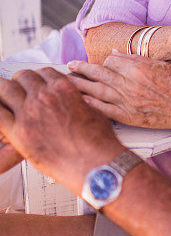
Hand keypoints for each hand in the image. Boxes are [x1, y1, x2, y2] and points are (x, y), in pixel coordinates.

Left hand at [0, 68, 122, 193]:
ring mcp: (29, 113)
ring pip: (5, 89)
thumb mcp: (94, 111)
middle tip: (20, 90)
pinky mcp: (18, 133)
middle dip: (21, 82)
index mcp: (63, 88)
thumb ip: (79, 102)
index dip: (39, 77)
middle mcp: (44, 96)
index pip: (43, 72)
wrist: (95, 163)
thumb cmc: (97, 142)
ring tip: (5, 100)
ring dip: (5, 92)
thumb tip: (78, 101)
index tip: (36, 83)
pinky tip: (1, 113)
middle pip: (22, 77)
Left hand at [68, 54, 170, 136]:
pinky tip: (81, 101)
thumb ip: (134, 58)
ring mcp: (128, 102)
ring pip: (97, 91)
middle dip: (81, 70)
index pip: (110, 61)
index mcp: (137, 68)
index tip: (95, 62)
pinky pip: (106, 110)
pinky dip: (92, 105)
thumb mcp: (159, 64)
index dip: (102, 61)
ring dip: (80, 85)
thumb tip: (114, 53)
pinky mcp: (130, 117)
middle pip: (98, 74)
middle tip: (69, 67)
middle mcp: (130, 84)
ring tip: (67, 82)